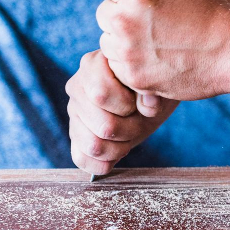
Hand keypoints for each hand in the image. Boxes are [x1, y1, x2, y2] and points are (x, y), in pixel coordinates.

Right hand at [65, 50, 177, 174]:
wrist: (152, 94)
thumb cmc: (153, 85)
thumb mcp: (156, 84)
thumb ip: (150, 91)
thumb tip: (147, 105)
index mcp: (93, 65)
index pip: (101, 95)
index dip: (126, 106)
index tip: (139, 101)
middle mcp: (76, 87)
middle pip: (104, 127)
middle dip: (130, 130)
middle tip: (139, 121)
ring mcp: (73, 112)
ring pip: (94, 146)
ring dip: (120, 147)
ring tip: (130, 134)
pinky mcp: (75, 133)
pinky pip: (81, 159)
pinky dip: (103, 163)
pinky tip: (118, 153)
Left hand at [97, 0, 229, 99]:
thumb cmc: (215, 9)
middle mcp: (125, 21)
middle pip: (104, 14)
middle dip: (123, 15)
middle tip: (147, 21)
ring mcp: (128, 53)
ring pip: (108, 42)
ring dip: (124, 41)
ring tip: (152, 42)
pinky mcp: (135, 78)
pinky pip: (119, 68)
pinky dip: (133, 65)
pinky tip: (156, 59)